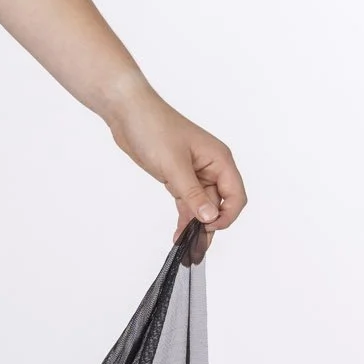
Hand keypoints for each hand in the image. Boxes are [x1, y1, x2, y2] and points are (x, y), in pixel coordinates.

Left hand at [105, 82, 245, 246]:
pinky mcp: (177, 177)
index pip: (235, 195)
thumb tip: (210, 218)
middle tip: (196, 250)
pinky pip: (187, 202)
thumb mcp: (174, 165)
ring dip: (196, 226)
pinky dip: (184, 218)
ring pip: (202, 206)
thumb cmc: (154, 128)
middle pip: (219, 204)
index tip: (208, 228)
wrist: (128, 113)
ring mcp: (194, 173)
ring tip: (188, 249)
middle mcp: (211, 167)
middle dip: (210, 226)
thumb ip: (193, 193)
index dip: (226, 216)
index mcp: (219, 160)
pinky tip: (179, 234)